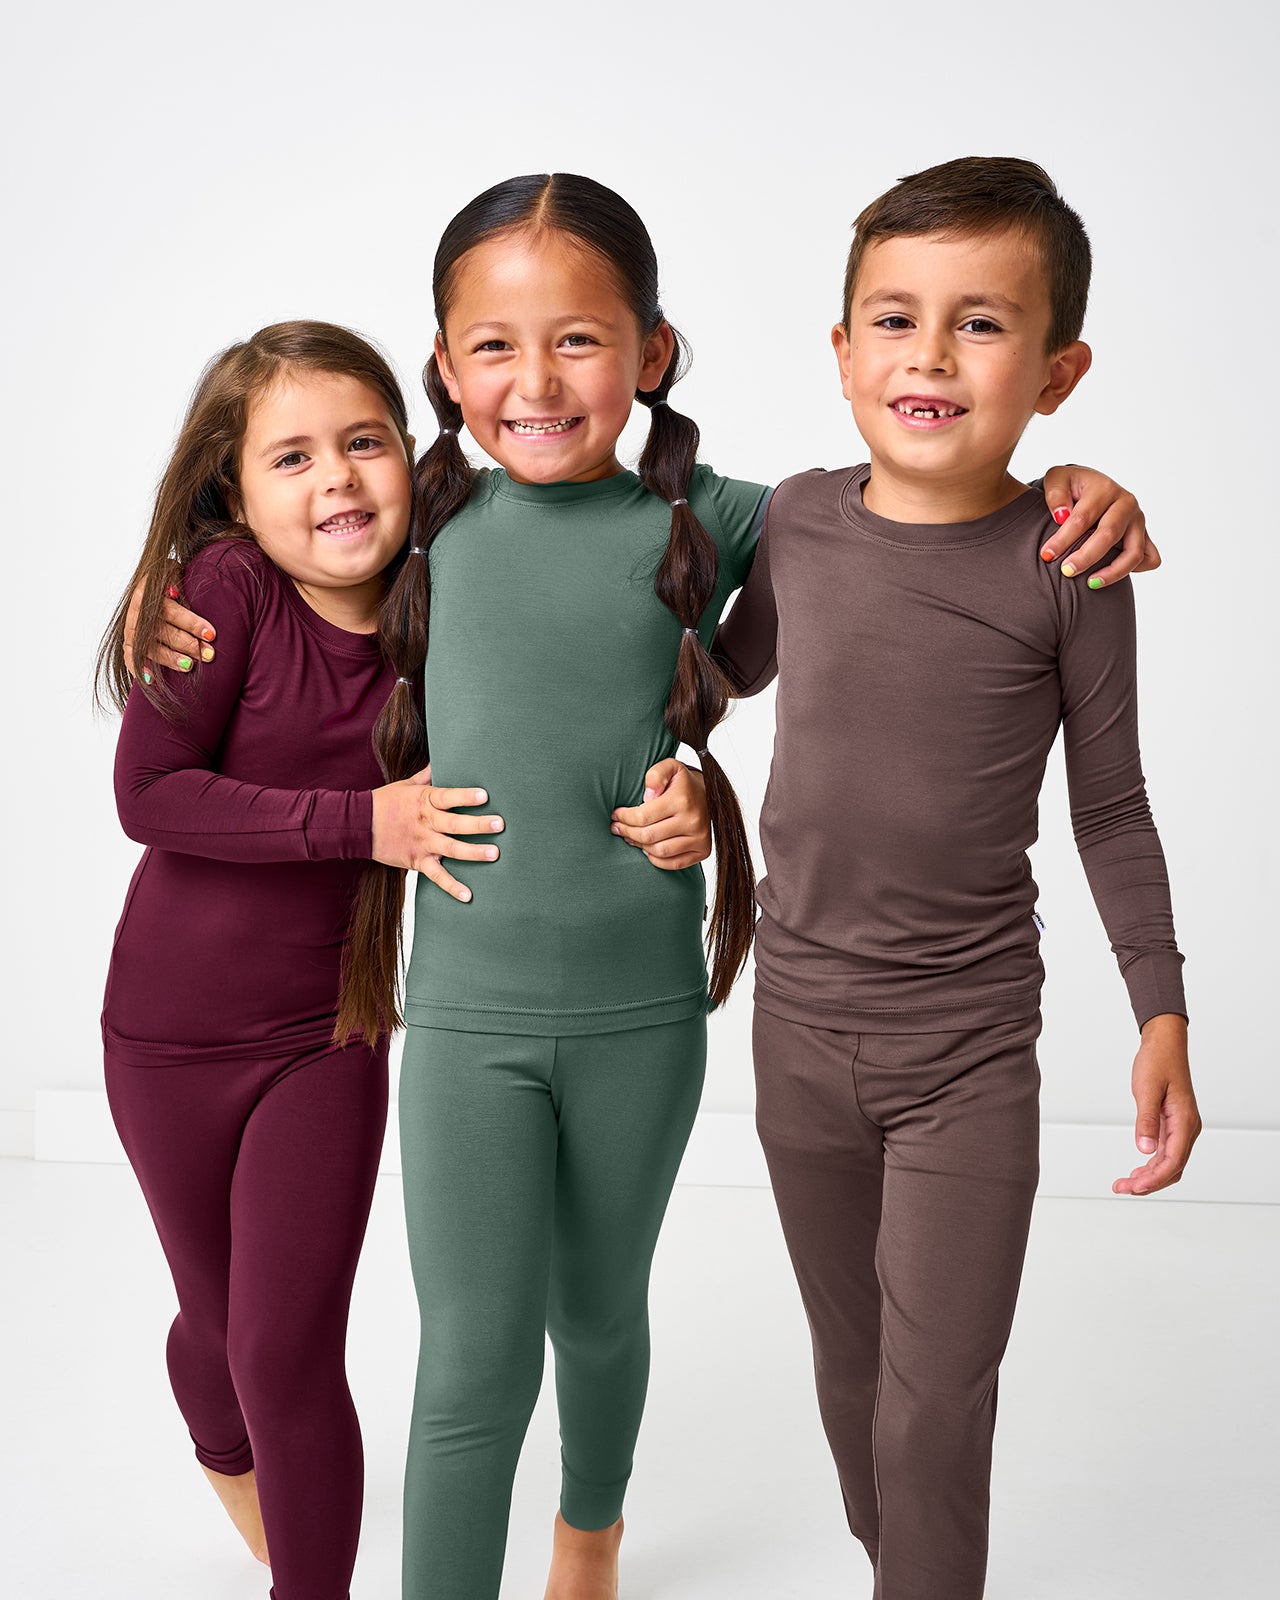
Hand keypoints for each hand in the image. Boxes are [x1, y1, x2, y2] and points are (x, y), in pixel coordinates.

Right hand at [124, 580, 215, 677]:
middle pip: (161, 631)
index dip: (191, 623)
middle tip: (208, 654)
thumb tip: (177, 594)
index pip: (170, 610)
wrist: (151, 584)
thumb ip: (178, 582)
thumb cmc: (170, 579)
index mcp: (146, 592)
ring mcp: (130, 628)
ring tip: (189, 666)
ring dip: (170, 659)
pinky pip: (130, 657)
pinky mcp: (128, 641)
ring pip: (147, 647)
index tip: (211, 634)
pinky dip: (140, 668)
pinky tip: (152, 679)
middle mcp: (135, 611)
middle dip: (187, 644)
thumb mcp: (174, 572)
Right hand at [370, 765, 503, 901]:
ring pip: (451, 849)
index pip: (448, 797)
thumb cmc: (384, 802)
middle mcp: (425, 822)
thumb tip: (441, 761)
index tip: (484, 796)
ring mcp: (422, 843)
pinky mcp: (416, 861)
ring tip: (494, 854)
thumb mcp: (406, 785)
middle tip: (499, 824)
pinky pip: (437, 876)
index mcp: (424, 801)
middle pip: (455, 824)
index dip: (465, 796)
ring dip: (473, 852)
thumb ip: (427, 776)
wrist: (358, 825)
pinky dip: (452, 886)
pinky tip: (467, 895)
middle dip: (478, 824)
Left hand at [610, 758, 710, 869]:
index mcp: (682, 800)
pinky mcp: (703, 850)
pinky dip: (656, 859)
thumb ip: (655, 775)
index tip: (616, 815)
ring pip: (659, 851)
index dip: (624, 818)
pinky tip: (647, 849)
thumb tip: (647, 796)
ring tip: (630, 837)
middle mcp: (693, 821)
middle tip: (617, 828)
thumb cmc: (683, 783)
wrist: (709, 794)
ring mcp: (700, 838)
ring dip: (640, 846)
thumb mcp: (669, 767)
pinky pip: (673, 863)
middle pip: (649, 835)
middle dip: (627, 832)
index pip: (643, 816)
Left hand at [1038, 465, 1161, 589]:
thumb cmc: (1071, 486)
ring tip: (1091, 584)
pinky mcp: (1144, 535)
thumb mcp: (1057, 479)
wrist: (1089, 486)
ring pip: (1134, 552)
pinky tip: (1111, 575)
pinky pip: (1149, 558)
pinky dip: (1135, 570)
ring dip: (1112, 572)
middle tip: (1066, 571)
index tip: (1047, 555)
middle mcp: (1126, 504)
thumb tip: (1061, 516)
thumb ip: (1056, 494)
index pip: (1083, 518)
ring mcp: (1138, 521)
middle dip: (1086, 557)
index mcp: (1105, 488)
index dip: (1063, 539)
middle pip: (1109, 535)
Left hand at [1112, 1013, 1200, 1195]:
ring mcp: (1182, 1127)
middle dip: (1149, 1183)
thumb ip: (1146, 1120)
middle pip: (1173, 1168)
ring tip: (1124, 1184)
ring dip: (1149, 1176)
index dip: (1154, 1178)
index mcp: (1185, 1121)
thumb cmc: (1157, 1061)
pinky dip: (1152, 1165)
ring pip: (1170, 1163)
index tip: (1134, 1186)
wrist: (1165, 1044)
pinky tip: (1136, 1170)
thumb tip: (1145, 1150)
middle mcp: (1187, 1128)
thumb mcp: (1146, 1089)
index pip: (1174, 1160)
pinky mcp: (1173, 1124)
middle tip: (1121, 1189)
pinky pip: (1166, 1152)